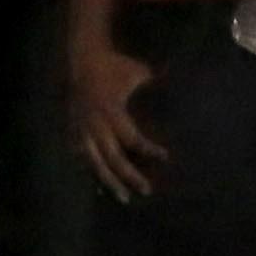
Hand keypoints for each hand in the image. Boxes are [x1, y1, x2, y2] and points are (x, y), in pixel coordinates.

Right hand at [74, 40, 166, 201]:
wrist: (81, 57)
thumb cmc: (114, 65)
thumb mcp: (138, 72)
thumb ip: (157, 81)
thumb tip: (183, 83)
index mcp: (112, 111)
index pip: (133, 138)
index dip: (150, 150)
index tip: (165, 157)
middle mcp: (96, 124)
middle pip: (114, 159)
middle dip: (130, 176)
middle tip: (147, 190)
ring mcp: (81, 129)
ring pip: (95, 163)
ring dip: (109, 182)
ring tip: (123, 197)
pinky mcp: (72, 130)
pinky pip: (81, 157)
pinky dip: (91, 171)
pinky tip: (100, 186)